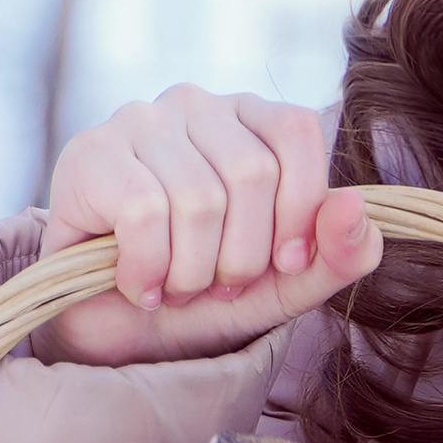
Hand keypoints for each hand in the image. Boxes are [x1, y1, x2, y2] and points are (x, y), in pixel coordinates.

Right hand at [32, 88, 382, 368]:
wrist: (116, 336)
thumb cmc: (203, 297)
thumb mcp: (286, 284)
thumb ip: (339, 253)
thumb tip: (354, 206)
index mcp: (248, 118)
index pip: (296, 131)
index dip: (300, 208)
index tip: (284, 265)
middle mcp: (193, 105)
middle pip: (250, 172)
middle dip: (242, 256)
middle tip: (216, 287)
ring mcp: (136, 123)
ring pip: (197, 199)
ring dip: (192, 272)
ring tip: (176, 289)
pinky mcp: (88, 156)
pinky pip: (142, 213)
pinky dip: (147, 269)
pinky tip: (140, 287)